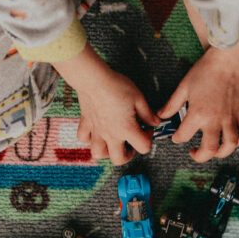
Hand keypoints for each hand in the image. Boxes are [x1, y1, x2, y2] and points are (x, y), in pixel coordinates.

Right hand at [54, 44, 157, 164]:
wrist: (93, 78)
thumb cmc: (116, 86)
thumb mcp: (139, 98)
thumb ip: (148, 114)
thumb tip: (155, 122)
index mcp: (126, 129)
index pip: (143, 147)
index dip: (148, 138)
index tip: (147, 128)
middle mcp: (110, 134)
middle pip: (119, 159)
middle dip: (128, 155)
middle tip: (131, 142)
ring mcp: (97, 131)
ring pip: (98, 153)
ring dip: (107, 151)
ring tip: (113, 141)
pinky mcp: (86, 123)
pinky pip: (83, 138)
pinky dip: (89, 139)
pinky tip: (96, 132)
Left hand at [159, 46, 238, 162]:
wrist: (227, 60)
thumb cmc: (206, 71)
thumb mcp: (183, 87)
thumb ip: (172, 105)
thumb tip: (161, 115)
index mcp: (198, 114)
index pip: (183, 136)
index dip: (177, 138)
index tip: (176, 137)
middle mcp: (215, 120)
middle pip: (209, 150)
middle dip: (199, 156)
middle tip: (194, 152)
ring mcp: (231, 118)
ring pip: (230, 145)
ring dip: (221, 153)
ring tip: (214, 151)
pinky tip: (234, 139)